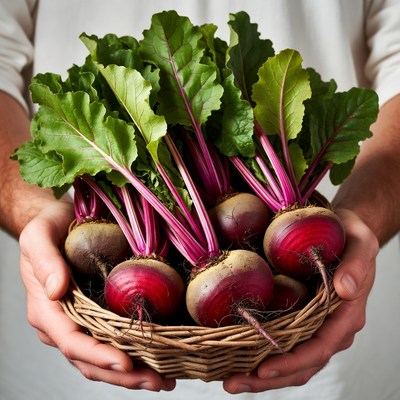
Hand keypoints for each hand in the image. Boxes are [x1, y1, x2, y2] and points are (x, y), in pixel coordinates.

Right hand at [19, 200, 175, 391]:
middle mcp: (62, 323)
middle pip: (90, 360)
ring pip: (102, 358)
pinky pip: (111, 342)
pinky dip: (133, 354)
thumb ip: (45, 262)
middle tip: (159, 381)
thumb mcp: (39, 236)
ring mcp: (79, 322)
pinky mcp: (94, 316)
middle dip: (124, 375)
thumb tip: (56, 290)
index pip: (72, 341)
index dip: (98, 355)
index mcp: (46, 310)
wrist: (59, 222)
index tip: (127, 362)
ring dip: (132, 374)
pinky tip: (156, 359)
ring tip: (164, 380)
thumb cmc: (48, 227)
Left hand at [223, 209, 377, 393]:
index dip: (291, 361)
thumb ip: (356, 265)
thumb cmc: (352, 237)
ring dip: (261, 374)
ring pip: (291, 361)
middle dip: (267, 378)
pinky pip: (285, 344)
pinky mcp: (303, 319)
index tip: (262, 369)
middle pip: (301, 364)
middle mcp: (331, 328)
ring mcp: (316, 326)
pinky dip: (264, 354)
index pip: (319, 347)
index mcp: (346, 315)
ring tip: (229, 380)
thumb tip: (345, 288)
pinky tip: (240, 357)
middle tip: (232, 383)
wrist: (345, 232)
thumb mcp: (361, 243)